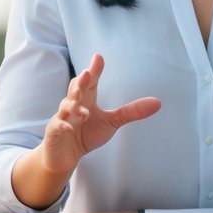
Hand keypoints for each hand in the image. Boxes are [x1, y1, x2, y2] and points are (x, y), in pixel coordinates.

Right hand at [40, 54, 161, 176]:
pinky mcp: (54, 132)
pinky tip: (69, 126)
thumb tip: (158, 102)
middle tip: (87, 74)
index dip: (94, 70)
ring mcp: (62, 117)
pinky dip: (62, 125)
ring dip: (74, 107)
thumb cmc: (87, 134)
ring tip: (85, 111)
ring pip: (65, 107)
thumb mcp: (112, 122)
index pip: (90, 82)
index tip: (98, 57)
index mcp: (87, 98)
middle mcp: (73, 104)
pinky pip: (57, 126)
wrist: (65, 155)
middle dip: (80, 82)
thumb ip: (131, 112)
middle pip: (75, 89)